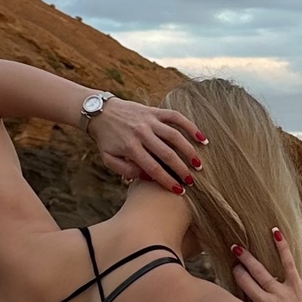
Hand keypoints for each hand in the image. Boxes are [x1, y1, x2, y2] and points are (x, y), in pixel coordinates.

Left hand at [89, 97, 205, 194]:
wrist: (100, 112)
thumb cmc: (106, 139)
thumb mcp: (109, 159)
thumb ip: (126, 170)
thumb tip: (147, 177)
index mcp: (130, 147)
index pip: (153, 168)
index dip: (167, 180)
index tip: (179, 191)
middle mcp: (142, 133)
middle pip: (167, 154)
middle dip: (181, 169)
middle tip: (192, 181)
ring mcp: (149, 120)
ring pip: (175, 136)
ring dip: (189, 151)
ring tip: (199, 164)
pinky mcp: (155, 111)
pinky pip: (176, 117)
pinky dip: (190, 126)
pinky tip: (201, 138)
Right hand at [229, 228, 301, 301]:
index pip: (237, 298)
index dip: (230, 290)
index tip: (225, 284)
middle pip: (243, 281)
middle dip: (237, 270)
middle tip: (235, 263)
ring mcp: (280, 293)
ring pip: (258, 271)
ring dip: (247, 258)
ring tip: (238, 248)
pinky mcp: (295, 286)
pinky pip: (287, 263)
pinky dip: (281, 247)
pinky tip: (275, 232)